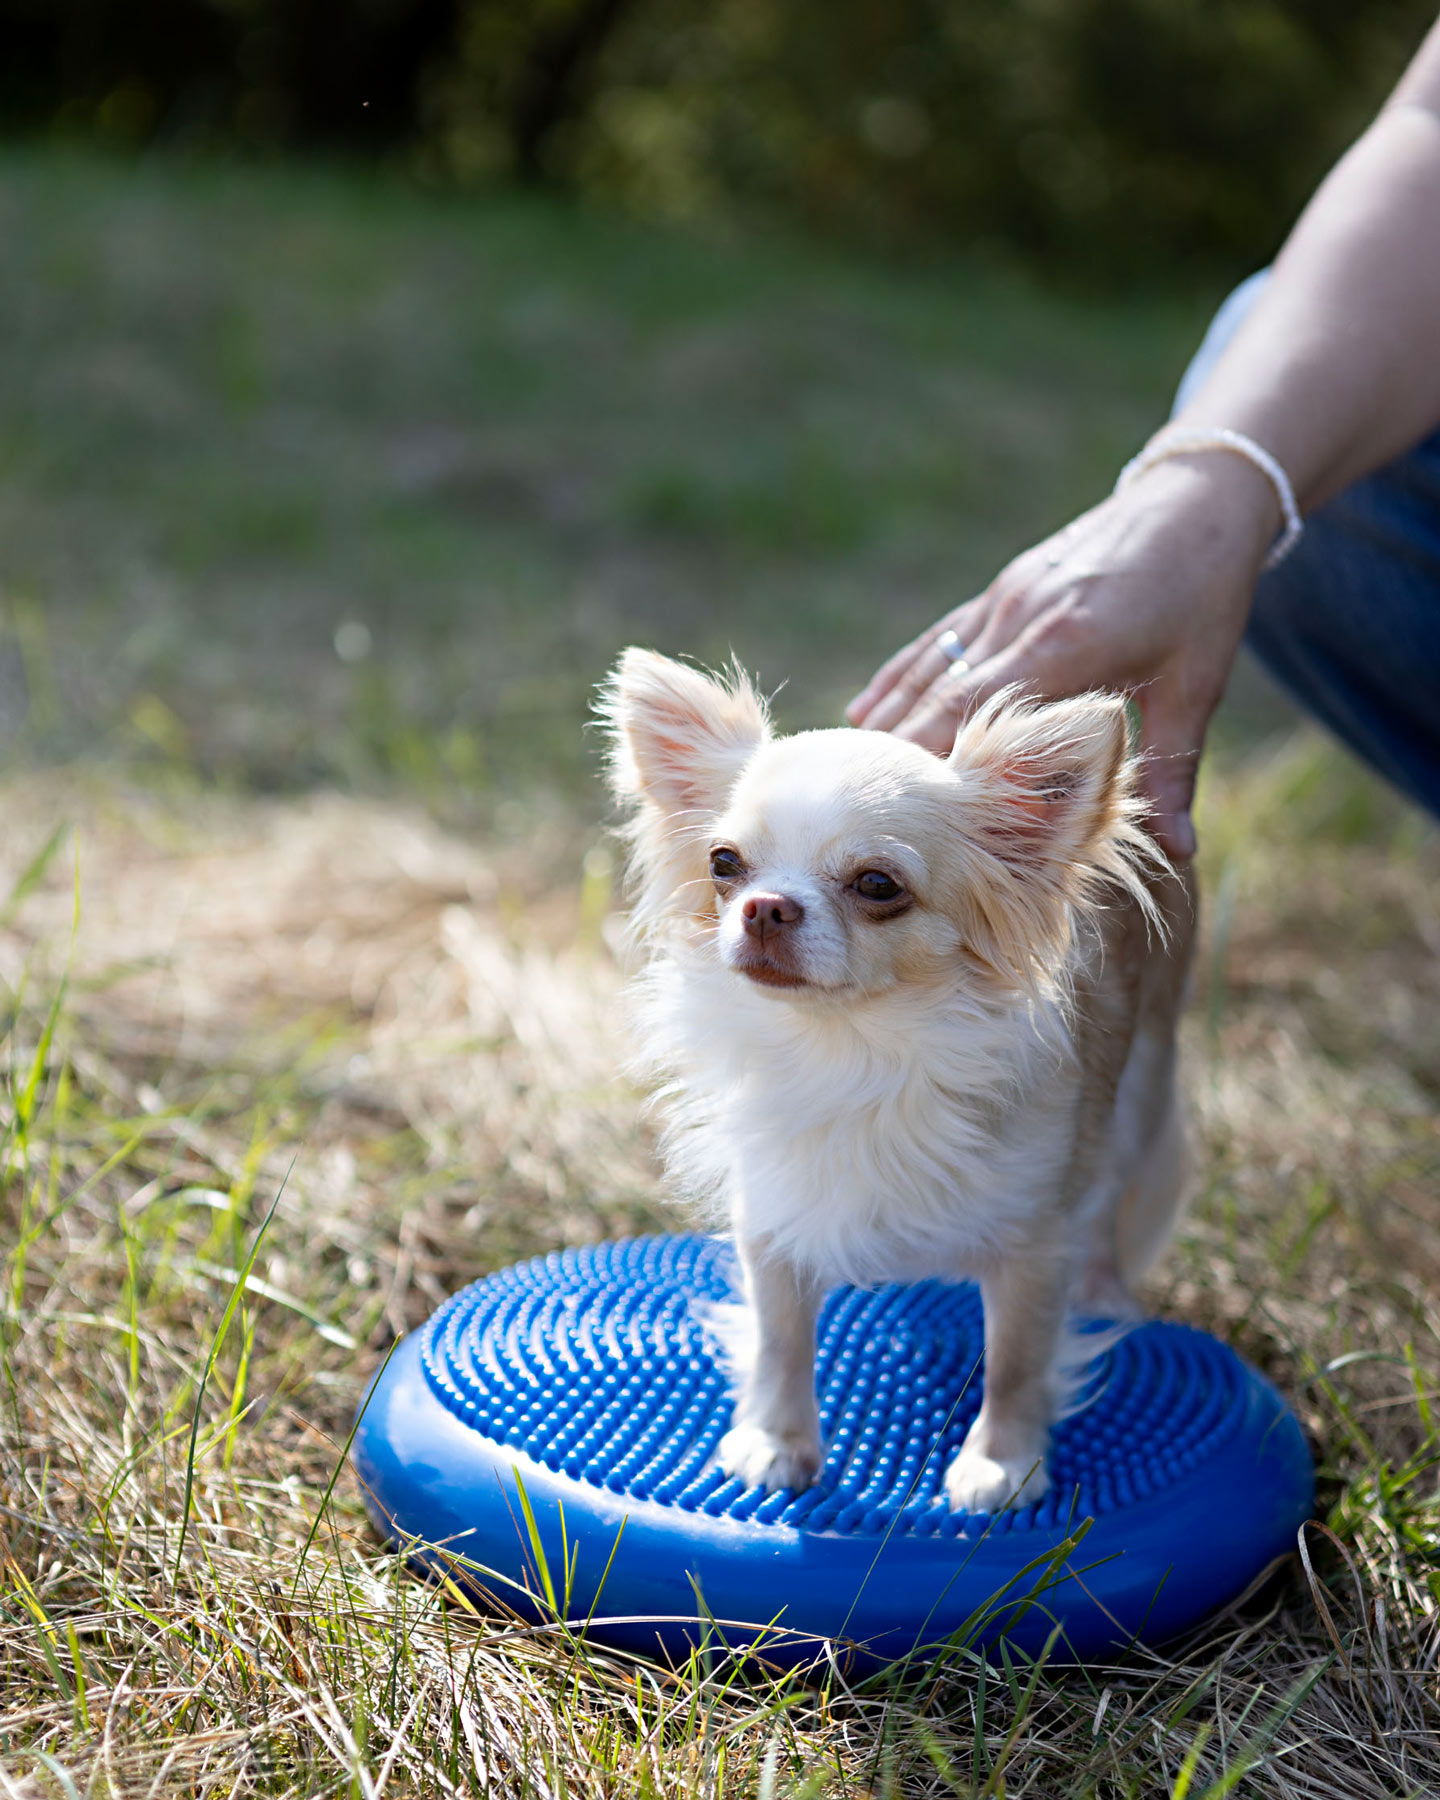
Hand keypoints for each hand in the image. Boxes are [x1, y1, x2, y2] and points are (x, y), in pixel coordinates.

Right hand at [846, 455, 1280, 859]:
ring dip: (886, 718)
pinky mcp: (999, 589)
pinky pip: (937, 641)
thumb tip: (1180, 855)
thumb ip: (1176, 771)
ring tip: (841, 775)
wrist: (1196, 496)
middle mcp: (1021, 616)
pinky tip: (864, 712)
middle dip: (894, 752)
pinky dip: (899, 678)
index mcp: (1069, 641)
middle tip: (853, 809)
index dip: (930, 756)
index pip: (978, 706)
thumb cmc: (1206, 591)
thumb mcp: (1199, 683)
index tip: (899, 812)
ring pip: (927, 666)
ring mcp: (1003, 598)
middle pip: (937, 691)